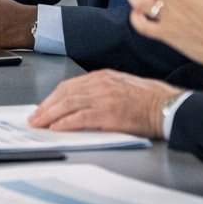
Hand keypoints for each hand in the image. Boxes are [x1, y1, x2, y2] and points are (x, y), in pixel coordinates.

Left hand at [28, 70, 179, 138]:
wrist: (168, 106)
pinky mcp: (109, 113)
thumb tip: (80, 104)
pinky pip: (81, 117)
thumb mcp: (121, 87)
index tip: (43, 106)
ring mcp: (104, 97)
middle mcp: (101, 83)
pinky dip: (66, 122)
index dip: (53, 97)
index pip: (69, 85)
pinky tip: (57, 127)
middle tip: (35, 117)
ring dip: (50, 115)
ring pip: (68, 104)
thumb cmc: (150, 99)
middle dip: (46, 106)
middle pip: (64, 93)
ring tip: (40, 124)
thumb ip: (101, 92)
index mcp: (103, 76)